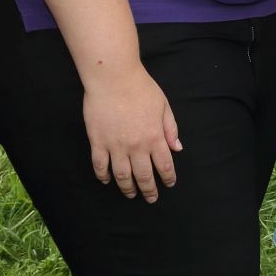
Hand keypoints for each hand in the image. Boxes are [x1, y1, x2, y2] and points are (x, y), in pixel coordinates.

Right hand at [83, 63, 182, 200]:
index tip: (169, 184)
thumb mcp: (163, 105)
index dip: (168, 178)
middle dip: (149, 190)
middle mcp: (136, 146)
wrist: (113, 77)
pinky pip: (100, 166)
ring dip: (127, 188)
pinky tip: (107, 180)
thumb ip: (170, 128)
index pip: (164, 165)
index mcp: (155, 137)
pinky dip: (103, 176)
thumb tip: (177, 148)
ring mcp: (116, 146)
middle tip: (151, 198)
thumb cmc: (140, 88)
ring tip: (130, 194)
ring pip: (122, 176)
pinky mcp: (98, 142)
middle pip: (144, 176)